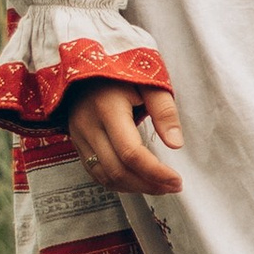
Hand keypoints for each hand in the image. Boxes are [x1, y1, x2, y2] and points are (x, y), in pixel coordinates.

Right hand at [65, 76, 185, 197]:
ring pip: (105, 176)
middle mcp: (89, 125)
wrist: (88, 67)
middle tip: (173, 186)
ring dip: (135, 187)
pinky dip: (118, 183)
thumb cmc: (121, 71)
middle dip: (148, 184)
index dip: (155, 172)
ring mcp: (79, 136)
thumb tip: (175, 143)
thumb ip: (164, 111)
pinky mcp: (77, 142)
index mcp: (107, 108)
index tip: (176, 180)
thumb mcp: (149, 83)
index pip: (131, 152)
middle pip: (118, 170)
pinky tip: (138, 181)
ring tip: (159, 186)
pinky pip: (95, 172)